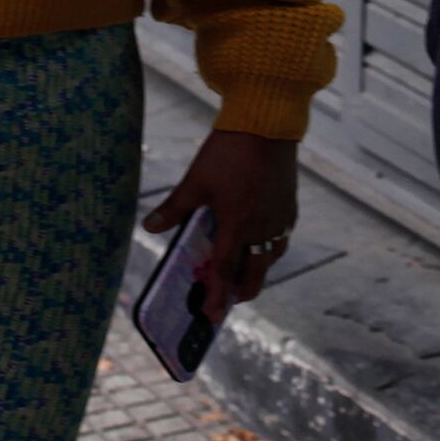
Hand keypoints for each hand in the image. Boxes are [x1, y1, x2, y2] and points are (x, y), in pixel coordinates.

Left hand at [142, 128, 299, 313]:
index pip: (225, 271)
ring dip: (256, 268)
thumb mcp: (196, 180)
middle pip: (255, 274)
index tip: (211, 315)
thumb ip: (174, 208)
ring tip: (243, 268)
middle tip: (227, 298)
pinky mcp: (289, 205)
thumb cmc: (228, 152)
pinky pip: (281, 237)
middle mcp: (262, 228)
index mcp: (237, 226)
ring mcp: (279, 218)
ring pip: (271, 257)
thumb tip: (150, 227)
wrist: (267, 125)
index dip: (216, 295)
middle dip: (241, 291)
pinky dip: (270, 247)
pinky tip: (261, 239)